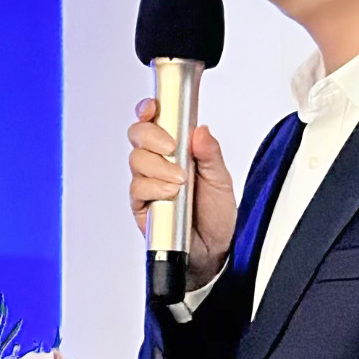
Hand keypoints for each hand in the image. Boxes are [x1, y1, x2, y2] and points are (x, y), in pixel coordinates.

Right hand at [128, 98, 235, 286]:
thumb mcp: (222, 179)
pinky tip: (170, 193)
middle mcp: (159, 163)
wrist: (213, 251)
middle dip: (153, 137)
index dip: (149, 110)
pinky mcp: (141, 204)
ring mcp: (147, 183)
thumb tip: (200, 131)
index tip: (153, 107)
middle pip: (137, 135)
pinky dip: (154, 187)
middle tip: (172, 148)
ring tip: (180, 181)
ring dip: (159, 167)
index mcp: (178, 149)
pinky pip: (137, 188)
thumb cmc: (216, 215)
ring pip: (136, 160)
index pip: (155, 121)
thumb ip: (210, 153)